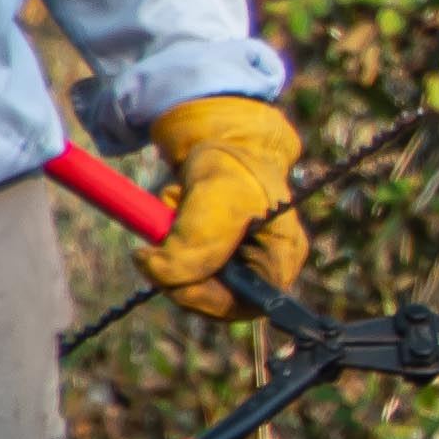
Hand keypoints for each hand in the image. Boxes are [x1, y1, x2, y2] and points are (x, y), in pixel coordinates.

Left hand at [145, 93, 310, 316]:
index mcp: (280, 259)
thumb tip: (159, 274)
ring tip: (177, 204)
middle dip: (179, 264)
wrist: (219, 133)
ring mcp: (235, 260)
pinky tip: (176, 207)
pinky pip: (177, 260)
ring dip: (171, 244)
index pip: (240, 305)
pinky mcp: (210, 250)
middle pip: (210, 297)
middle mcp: (261, 267)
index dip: (200, 297)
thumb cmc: (233, 163)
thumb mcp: (214, 200)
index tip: (164, 270)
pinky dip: (167, 236)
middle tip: (163, 227)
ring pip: (188, 278)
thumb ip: (193, 246)